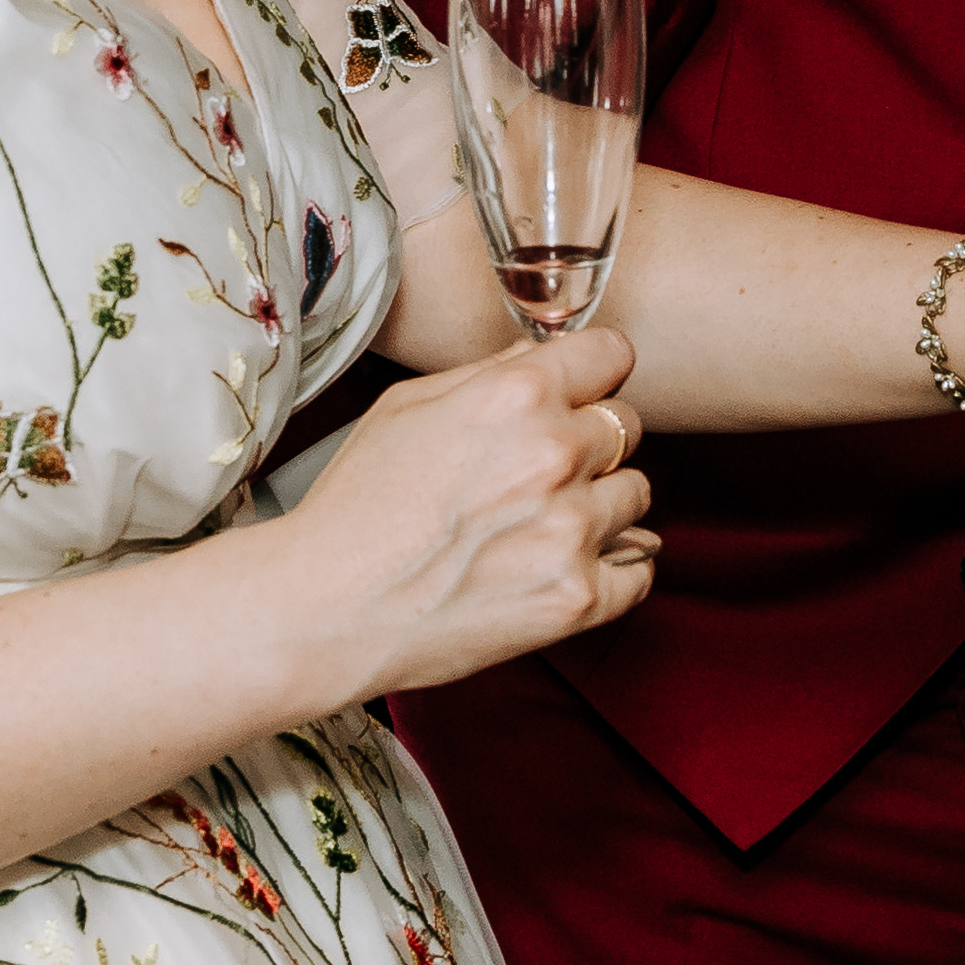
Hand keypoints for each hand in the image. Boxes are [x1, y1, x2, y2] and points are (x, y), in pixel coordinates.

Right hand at [283, 324, 658, 703]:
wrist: (324, 610)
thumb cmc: (354, 505)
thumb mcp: (405, 408)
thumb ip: (487, 373)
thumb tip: (543, 354)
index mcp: (517, 395)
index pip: (614, 354)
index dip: (595, 373)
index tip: (581, 394)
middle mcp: (555, 454)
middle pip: (626, 426)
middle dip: (590, 444)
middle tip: (538, 475)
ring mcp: (572, 529)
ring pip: (635, 493)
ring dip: (600, 506)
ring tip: (538, 527)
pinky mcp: (577, 597)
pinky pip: (640, 569)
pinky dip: (613, 571)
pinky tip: (564, 568)